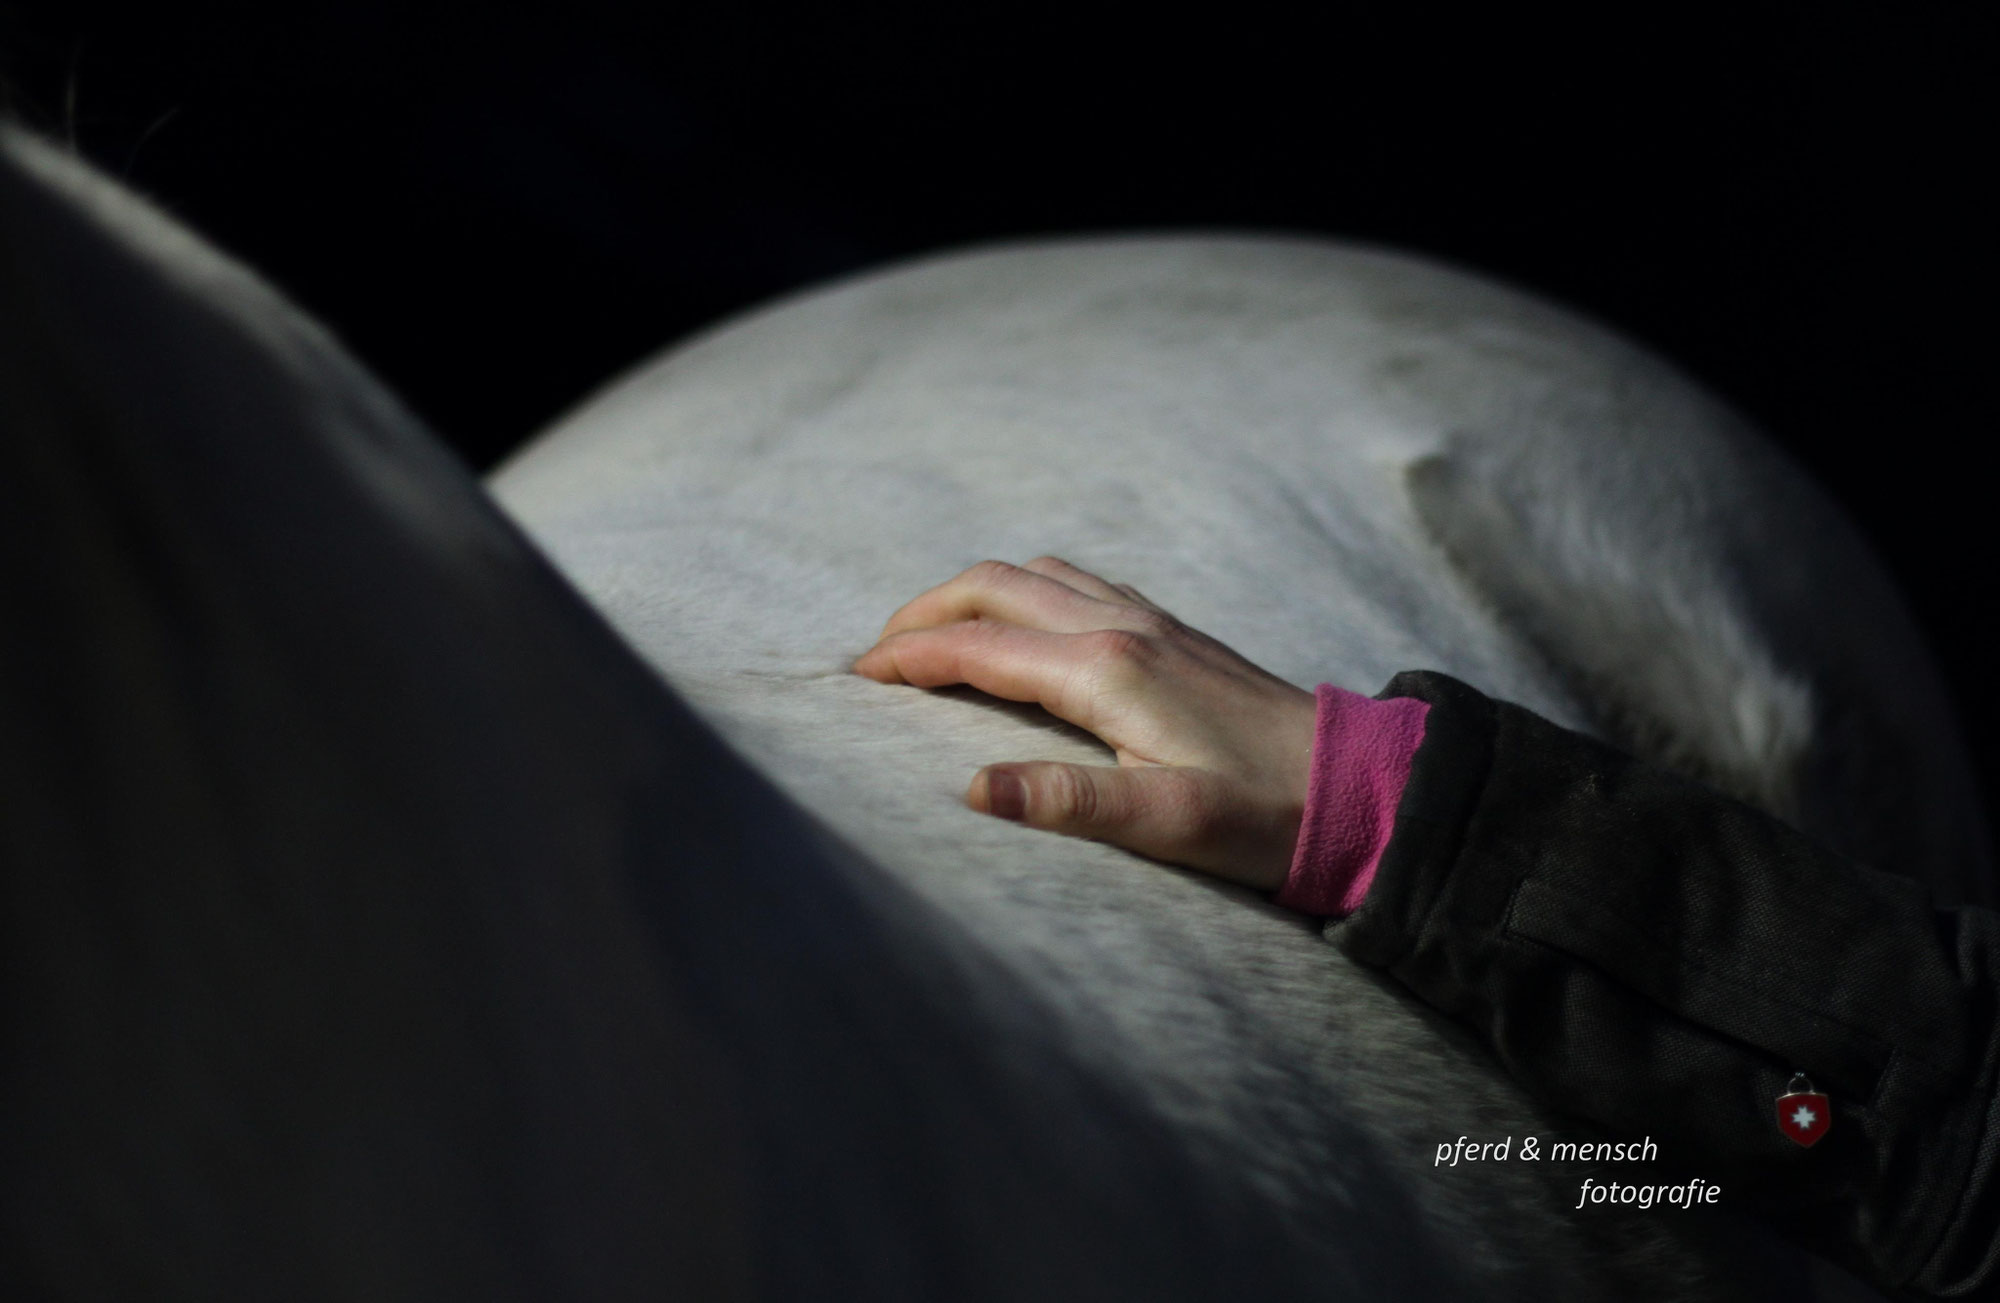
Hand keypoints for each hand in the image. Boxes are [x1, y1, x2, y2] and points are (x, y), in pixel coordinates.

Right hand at [851, 557, 1316, 891]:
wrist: (1361, 786)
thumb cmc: (1265, 816)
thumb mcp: (1168, 825)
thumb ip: (1068, 804)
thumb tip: (971, 790)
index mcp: (1107, 671)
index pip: (981, 647)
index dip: (910, 658)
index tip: (857, 679)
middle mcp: (1123, 627)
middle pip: (997, 585)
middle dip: (925, 610)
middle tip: (876, 652)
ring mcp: (1151, 620)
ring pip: (1037, 572)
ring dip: (972, 592)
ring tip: (932, 632)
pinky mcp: (1174, 631)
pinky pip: (1077, 581)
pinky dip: (1023, 588)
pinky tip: (1023, 621)